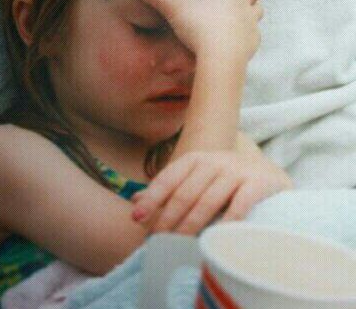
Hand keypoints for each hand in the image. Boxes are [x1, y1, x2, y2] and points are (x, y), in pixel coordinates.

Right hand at [130, 0, 263, 65]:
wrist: (219, 58)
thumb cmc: (198, 28)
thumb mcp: (173, 8)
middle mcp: (243, 0)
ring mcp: (251, 21)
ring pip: (257, 9)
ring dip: (249, 10)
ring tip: (233, 16)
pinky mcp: (253, 40)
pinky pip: (254, 32)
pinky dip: (247, 33)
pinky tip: (234, 39)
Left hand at [130, 148, 292, 235]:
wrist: (268, 172)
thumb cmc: (223, 180)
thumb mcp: (195, 178)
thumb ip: (168, 188)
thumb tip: (134, 201)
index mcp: (195, 159)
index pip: (168, 178)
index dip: (151, 198)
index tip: (136, 218)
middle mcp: (214, 161)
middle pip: (186, 192)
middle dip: (168, 217)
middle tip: (157, 238)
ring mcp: (237, 171)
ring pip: (208, 200)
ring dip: (191, 224)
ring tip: (178, 243)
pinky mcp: (259, 183)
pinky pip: (240, 204)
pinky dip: (227, 223)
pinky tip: (216, 238)